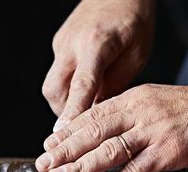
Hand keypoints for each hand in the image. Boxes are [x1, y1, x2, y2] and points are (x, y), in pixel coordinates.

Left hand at [36, 80, 187, 171]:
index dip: (66, 131)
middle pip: (93, 133)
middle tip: (42, 164)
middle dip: (64, 150)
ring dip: (79, 167)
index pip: (91, 116)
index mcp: (132, 100)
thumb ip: (127, 116)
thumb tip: (100, 134)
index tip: (47, 144)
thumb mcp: (153, 102)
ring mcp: (153, 132)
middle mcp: (139, 113)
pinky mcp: (169, 153)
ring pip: (108, 151)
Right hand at [42, 0, 154, 130]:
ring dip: (65, 103)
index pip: (82, 85)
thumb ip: (114, 86)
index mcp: (97, 43)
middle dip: (64, 113)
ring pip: (52, 86)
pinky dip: (67, 89)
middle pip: (54, 90)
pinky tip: (82, 89)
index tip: (65, 133)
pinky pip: (57, 75)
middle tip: (82, 123)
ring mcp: (61, 43)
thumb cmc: (134, 21)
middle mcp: (72, 43)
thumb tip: (98, 115)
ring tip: (85, 106)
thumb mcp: (135, 57)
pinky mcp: (58, 44)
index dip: (73, 112)